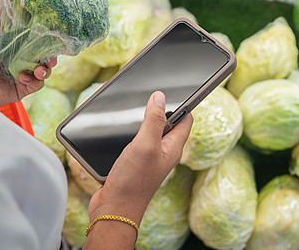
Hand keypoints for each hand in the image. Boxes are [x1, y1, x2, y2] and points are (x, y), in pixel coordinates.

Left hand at [0, 1, 54, 106]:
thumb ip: (1, 9)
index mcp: (19, 45)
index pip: (41, 41)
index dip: (49, 39)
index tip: (54, 36)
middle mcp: (23, 60)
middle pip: (47, 56)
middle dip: (51, 56)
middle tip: (50, 57)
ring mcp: (23, 75)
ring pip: (45, 72)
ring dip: (45, 69)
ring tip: (39, 69)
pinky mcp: (21, 89)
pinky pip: (36, 85)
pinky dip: (33, 80)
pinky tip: (22, 76)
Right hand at [87, 91, 193, 225]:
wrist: (113, 209)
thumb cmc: (132, 181)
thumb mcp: (145, 145)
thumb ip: (154, 120)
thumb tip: (160, 97)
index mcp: (173, 147)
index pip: (185, 119)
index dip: (183, 102)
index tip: (177, 88)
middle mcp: (163, 152)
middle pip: (168, 123)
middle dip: (160, 108)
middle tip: (150, 94)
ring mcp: (148, 157)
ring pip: (150, 131)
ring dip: (143, 119)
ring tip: (136, 106)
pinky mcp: (134, 162)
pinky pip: (137, 141)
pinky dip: (131, 131)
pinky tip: (121, 128)